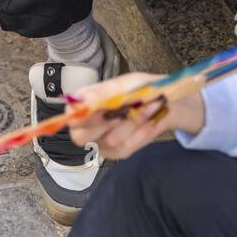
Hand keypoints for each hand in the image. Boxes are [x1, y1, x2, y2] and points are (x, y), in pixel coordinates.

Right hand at [68, 73, 204, 156]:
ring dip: (133, 122)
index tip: (101, 106)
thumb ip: (102, 93)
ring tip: (149, 106)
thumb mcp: (125, 84)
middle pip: (80, 136)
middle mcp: (87, 126)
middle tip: (127, 108)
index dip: (80, 114)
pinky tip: (149, 121)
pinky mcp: (117, 152)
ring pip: (110, 140)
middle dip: (107, 122)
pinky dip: (141, 132)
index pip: (70, 114)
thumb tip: (80, 99)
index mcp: (84, 103)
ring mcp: (101, 141)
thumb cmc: (141, 89)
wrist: (166, 102)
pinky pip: (126, 147)